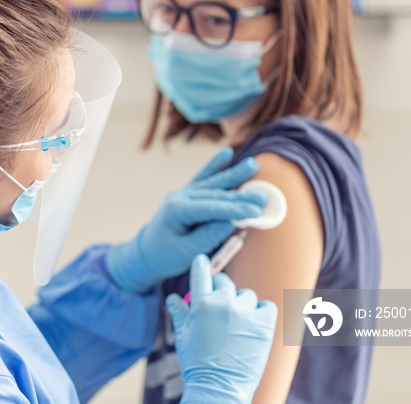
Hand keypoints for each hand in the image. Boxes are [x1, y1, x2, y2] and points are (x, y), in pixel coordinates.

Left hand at [106, 147, 265, 292]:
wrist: (146, 254)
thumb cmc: (165, 256)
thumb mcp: (187, 251)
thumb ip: (208, 235)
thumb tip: (232, 222)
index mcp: (177, 210)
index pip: (211, 208)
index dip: (235, 210)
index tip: (256, 211)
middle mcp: (180, 197)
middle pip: (216, 194)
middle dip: (241, 196)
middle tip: (264, 196)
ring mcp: (184, 193)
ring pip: (213, 183)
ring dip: (234, 175)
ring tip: (253, 165)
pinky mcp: (188, 195)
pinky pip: (204, 178)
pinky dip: (215, 166)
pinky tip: (226, 153)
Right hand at [168, 255, 276, 403]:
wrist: (219, 387)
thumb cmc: (198, 363)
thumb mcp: (183, 337)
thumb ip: (180, 313)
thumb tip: (173, 298)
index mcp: (201, 304)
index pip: (201, 274)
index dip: (201, 265)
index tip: (202, 260)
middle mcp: (223, 303)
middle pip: (225, 282)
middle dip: (221, 290)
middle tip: (220, 307)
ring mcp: (245, 312)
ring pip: (246, 296)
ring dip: (242, 306)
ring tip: (237, 326)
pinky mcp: (264, 323)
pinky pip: (266, 307)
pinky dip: (262, 313)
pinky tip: (254, 326)